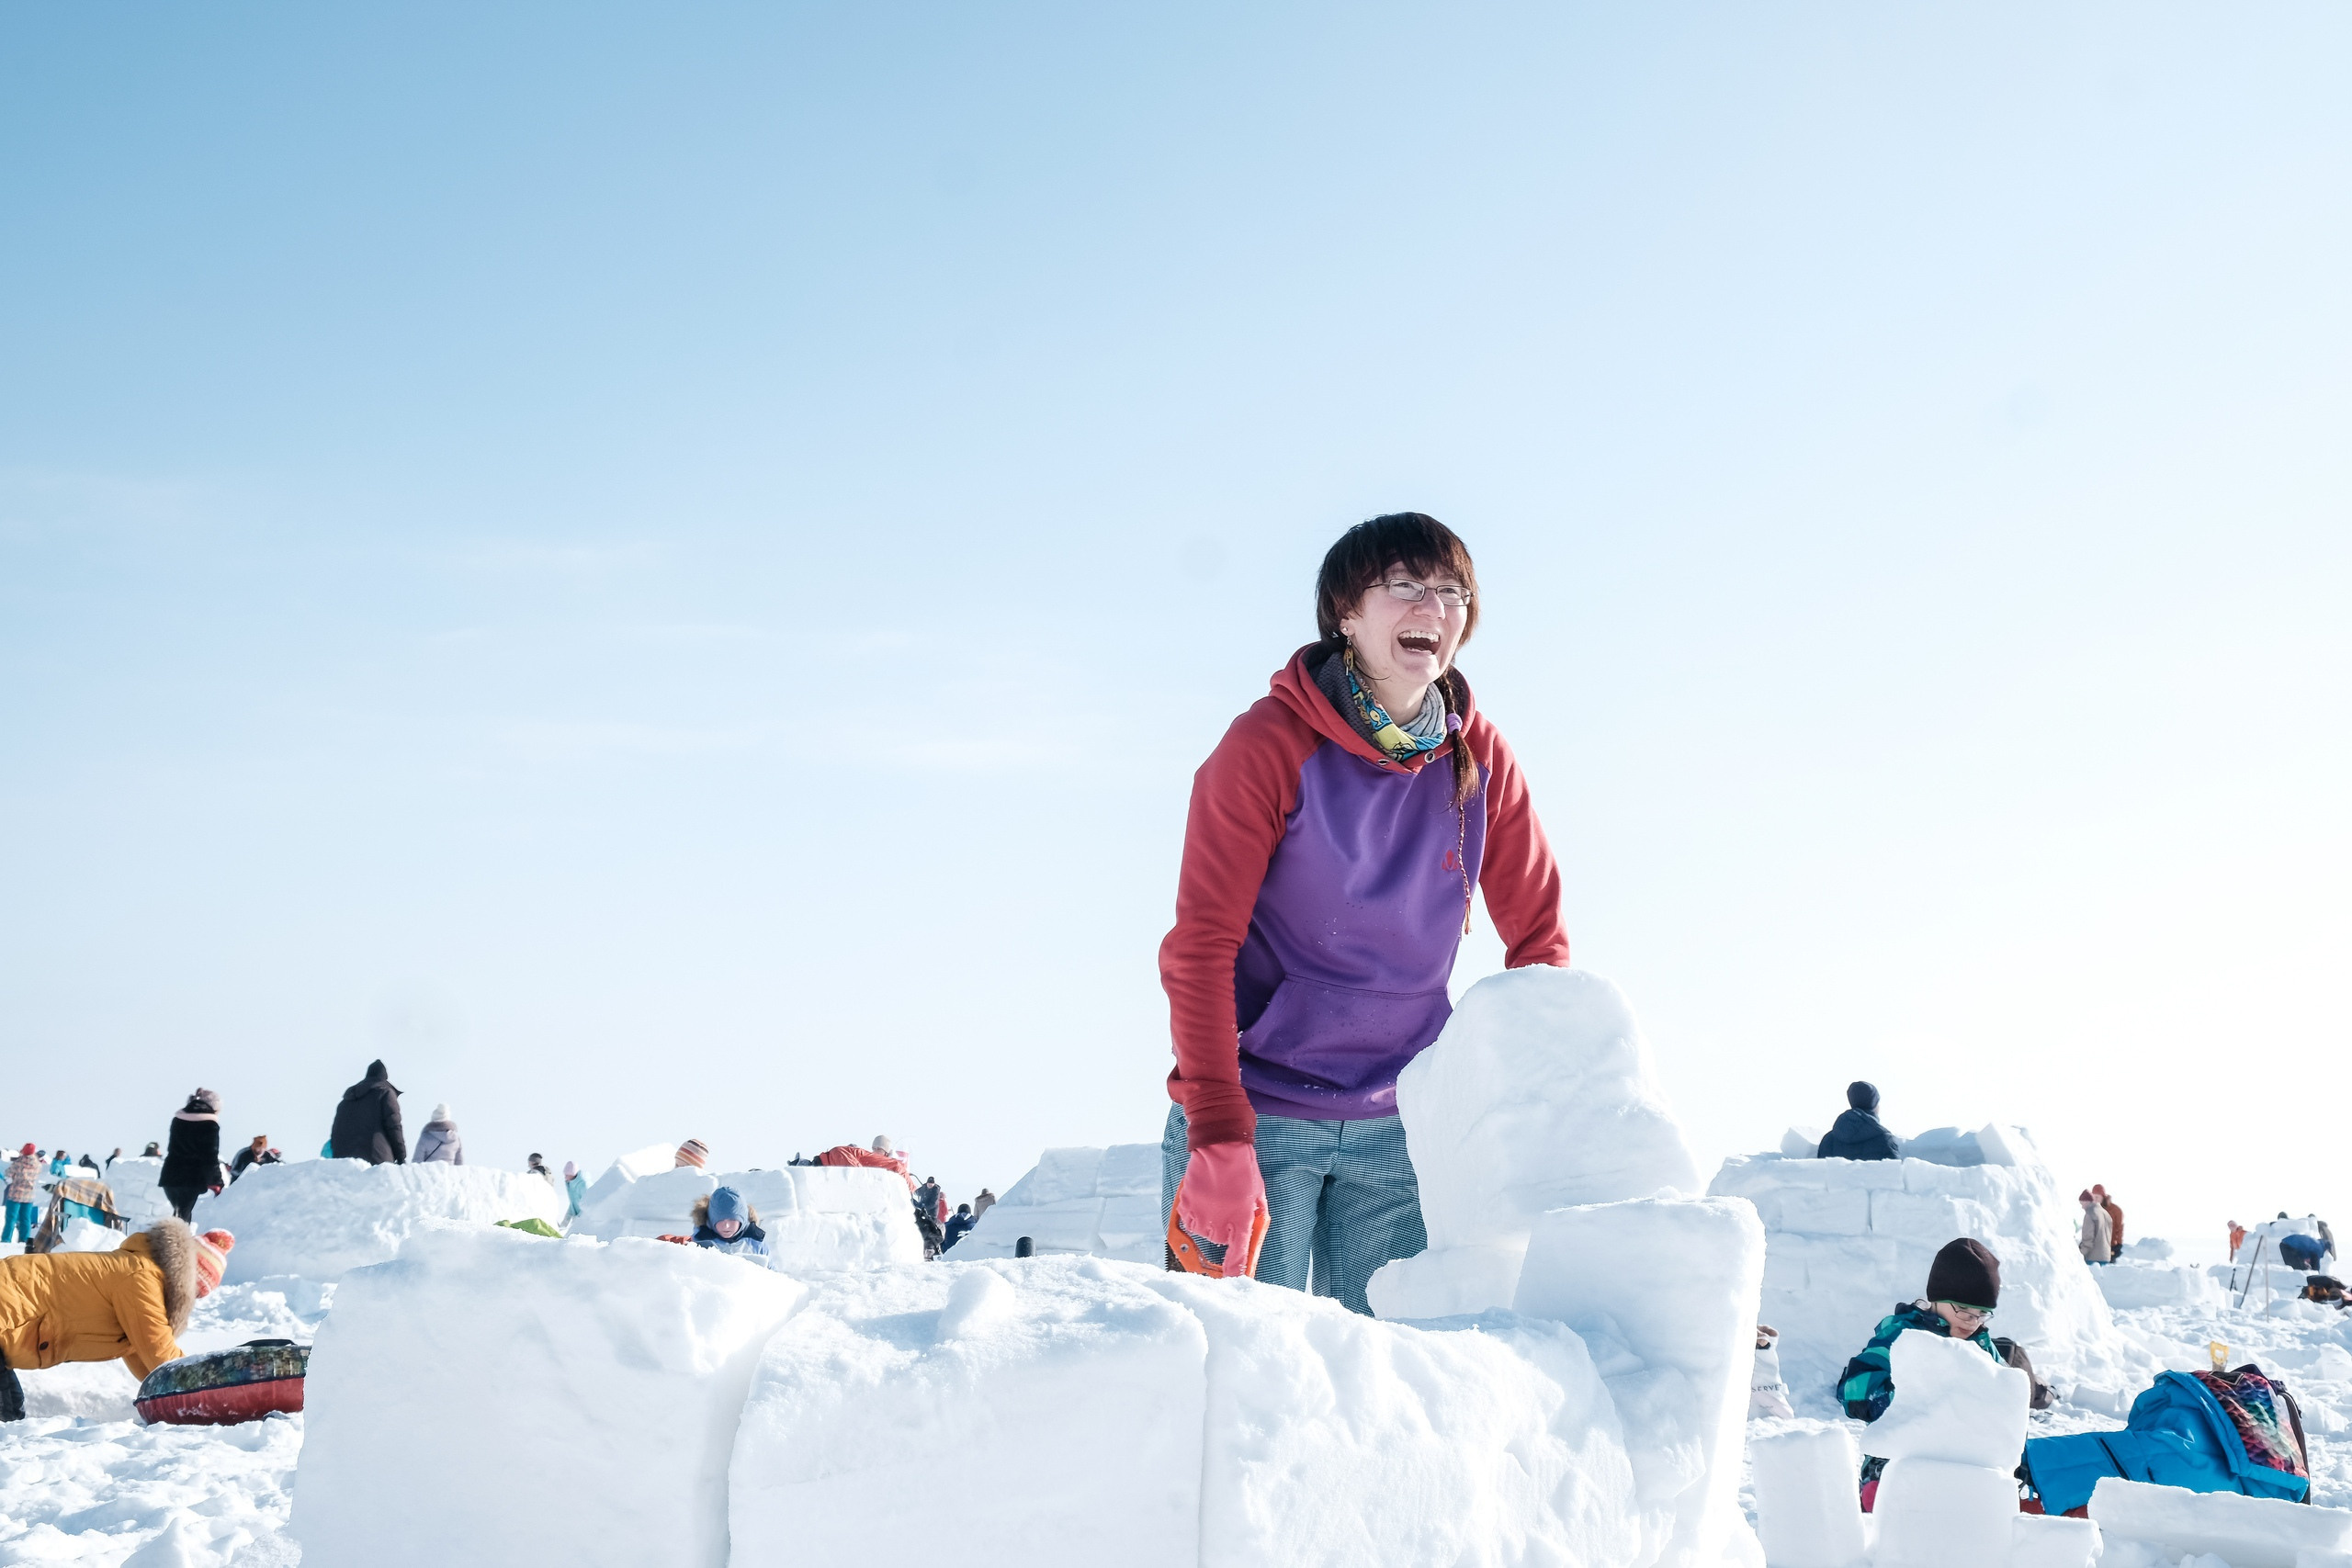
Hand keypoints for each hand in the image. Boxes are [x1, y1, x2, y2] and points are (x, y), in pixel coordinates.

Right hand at [1176, 1142, 1267, 1278]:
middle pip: (1220, 1240)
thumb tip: (1252, 1235)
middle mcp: (1219, 1225)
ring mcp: (1200, 1217)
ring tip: (1215, 1197)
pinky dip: (1195, 1211)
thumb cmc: (1243, 1170)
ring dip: (1208, 1219)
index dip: (1235, 1270)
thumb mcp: (1258, 1196)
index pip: (1238, 1256)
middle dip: (1225, 1227)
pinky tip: (1203, 1195)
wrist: (1220, 1148)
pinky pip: (1189, 1219)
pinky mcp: (1186, 1207)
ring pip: (1203, 1230)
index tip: (1232, 1277)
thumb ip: (1255, 1218)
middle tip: (1228, 1204)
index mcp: (1240, 1223)